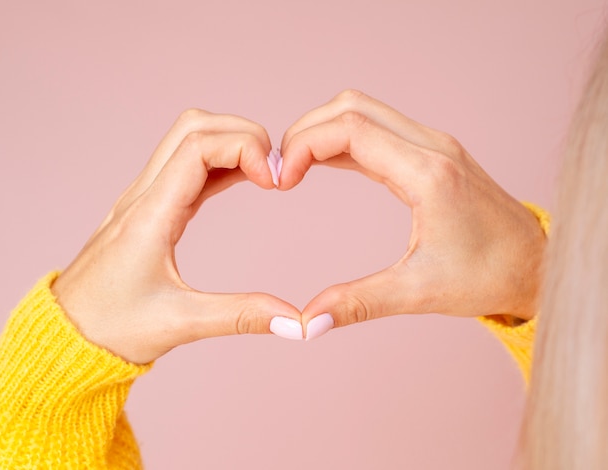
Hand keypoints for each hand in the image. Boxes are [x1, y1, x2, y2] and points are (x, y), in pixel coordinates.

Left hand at [52, 110, 302, 363]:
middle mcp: (143, 197)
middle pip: (193, 127)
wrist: (66, 337)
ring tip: (267, 174)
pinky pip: (186, 168)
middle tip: (275, 170)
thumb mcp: (181, 323)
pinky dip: (219, 164)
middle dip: (242, 134)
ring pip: (188, 141)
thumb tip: (295, 322)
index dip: (244, 148)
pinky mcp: (149, 210)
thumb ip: (241, 316)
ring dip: (230, 144)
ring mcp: (144, 199)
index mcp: (149, 216)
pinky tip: (244, 180)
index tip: (275, 181)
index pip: (198, 147)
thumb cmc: (110, 328)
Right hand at [279, 90, 546, 338]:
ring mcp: (434, 146)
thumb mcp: (420, 292)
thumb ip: (359, 303)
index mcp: (428, 173)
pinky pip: (379, 131)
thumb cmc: (489, 276)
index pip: (350, 129)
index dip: (304, 145)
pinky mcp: (433, 155)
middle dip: (306, 131)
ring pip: (364, 112)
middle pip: (352, 107)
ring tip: (296, 169)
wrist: (535, 265)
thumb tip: (307, 323)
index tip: (282, 180)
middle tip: (282, 171)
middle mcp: (432, 147)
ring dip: (324, 132)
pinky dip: (344, 141)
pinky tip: (326, 165)